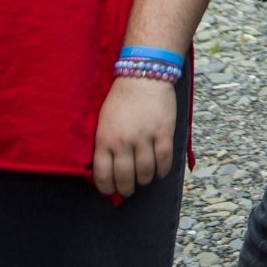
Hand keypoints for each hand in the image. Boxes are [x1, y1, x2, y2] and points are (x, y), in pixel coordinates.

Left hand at [91, 75, 175, 197]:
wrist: (143, 75)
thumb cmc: (121, 99)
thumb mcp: (103, 122)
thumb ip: (104, 145)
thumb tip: (108, 169)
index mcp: (104, 140)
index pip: (103, 175)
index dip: (107, 188)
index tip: (112, 190)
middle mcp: (123, 142)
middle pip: (125, 177)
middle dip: (127, 189)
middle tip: (130, 190)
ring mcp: (144, 137)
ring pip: (146, 171)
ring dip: (145, 180)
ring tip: (145, 179)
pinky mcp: (163, 131)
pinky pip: (164, 159)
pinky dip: (163, 170)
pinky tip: (161, 171)